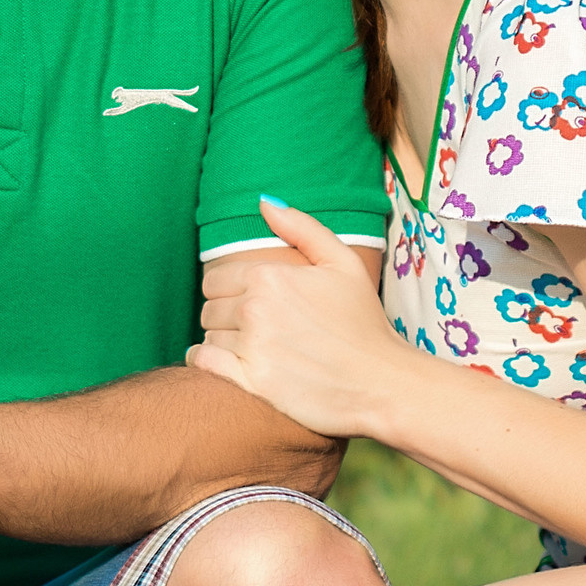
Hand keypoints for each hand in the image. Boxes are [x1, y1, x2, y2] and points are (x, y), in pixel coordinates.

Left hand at [188, 198, 413, 439]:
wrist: (382, 382)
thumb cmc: (364, 322)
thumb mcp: (342, 263)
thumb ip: (301, 227)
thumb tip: (264, 202)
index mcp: (270, 277)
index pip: (215, 279)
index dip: (228, 289)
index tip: (246, 300)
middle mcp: (255, 309)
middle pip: (209, 307)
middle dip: (224, 314)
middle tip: (250, 325)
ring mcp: (252, 347)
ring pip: (208, 335)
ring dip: (221, 340)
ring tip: (250, 346)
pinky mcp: (252, 382)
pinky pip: (203, 362)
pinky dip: (205, 360)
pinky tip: (224, 362)